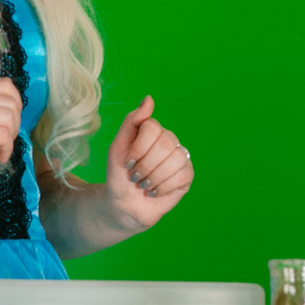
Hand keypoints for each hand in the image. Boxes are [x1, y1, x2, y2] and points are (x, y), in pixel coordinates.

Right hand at [0, 77, 23, 201]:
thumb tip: (17, 102)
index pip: (6, 85)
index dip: (15, 104)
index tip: (6, 123)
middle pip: (11, 102)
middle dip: (14, 123)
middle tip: (1, 139)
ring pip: (9, 117)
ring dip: (10, 137)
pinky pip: (4, 135)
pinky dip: (6, 149)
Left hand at [104, 97, 191, 230]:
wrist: (124, 206)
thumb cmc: (119, 175)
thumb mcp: (117, 148)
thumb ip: (132, 121)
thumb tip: (149, 98)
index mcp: (153, 131)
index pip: (152, 127)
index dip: (138, 148)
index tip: (128, 162)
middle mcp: (169, 141)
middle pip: (165, 143)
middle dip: (146, 165)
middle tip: (136, 177)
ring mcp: (180, 157)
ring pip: (176, 159)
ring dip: (154, 177)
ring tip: (145, 185)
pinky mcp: (187, 175)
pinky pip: (182, 175)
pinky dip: (164, 187)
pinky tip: (156, 191)